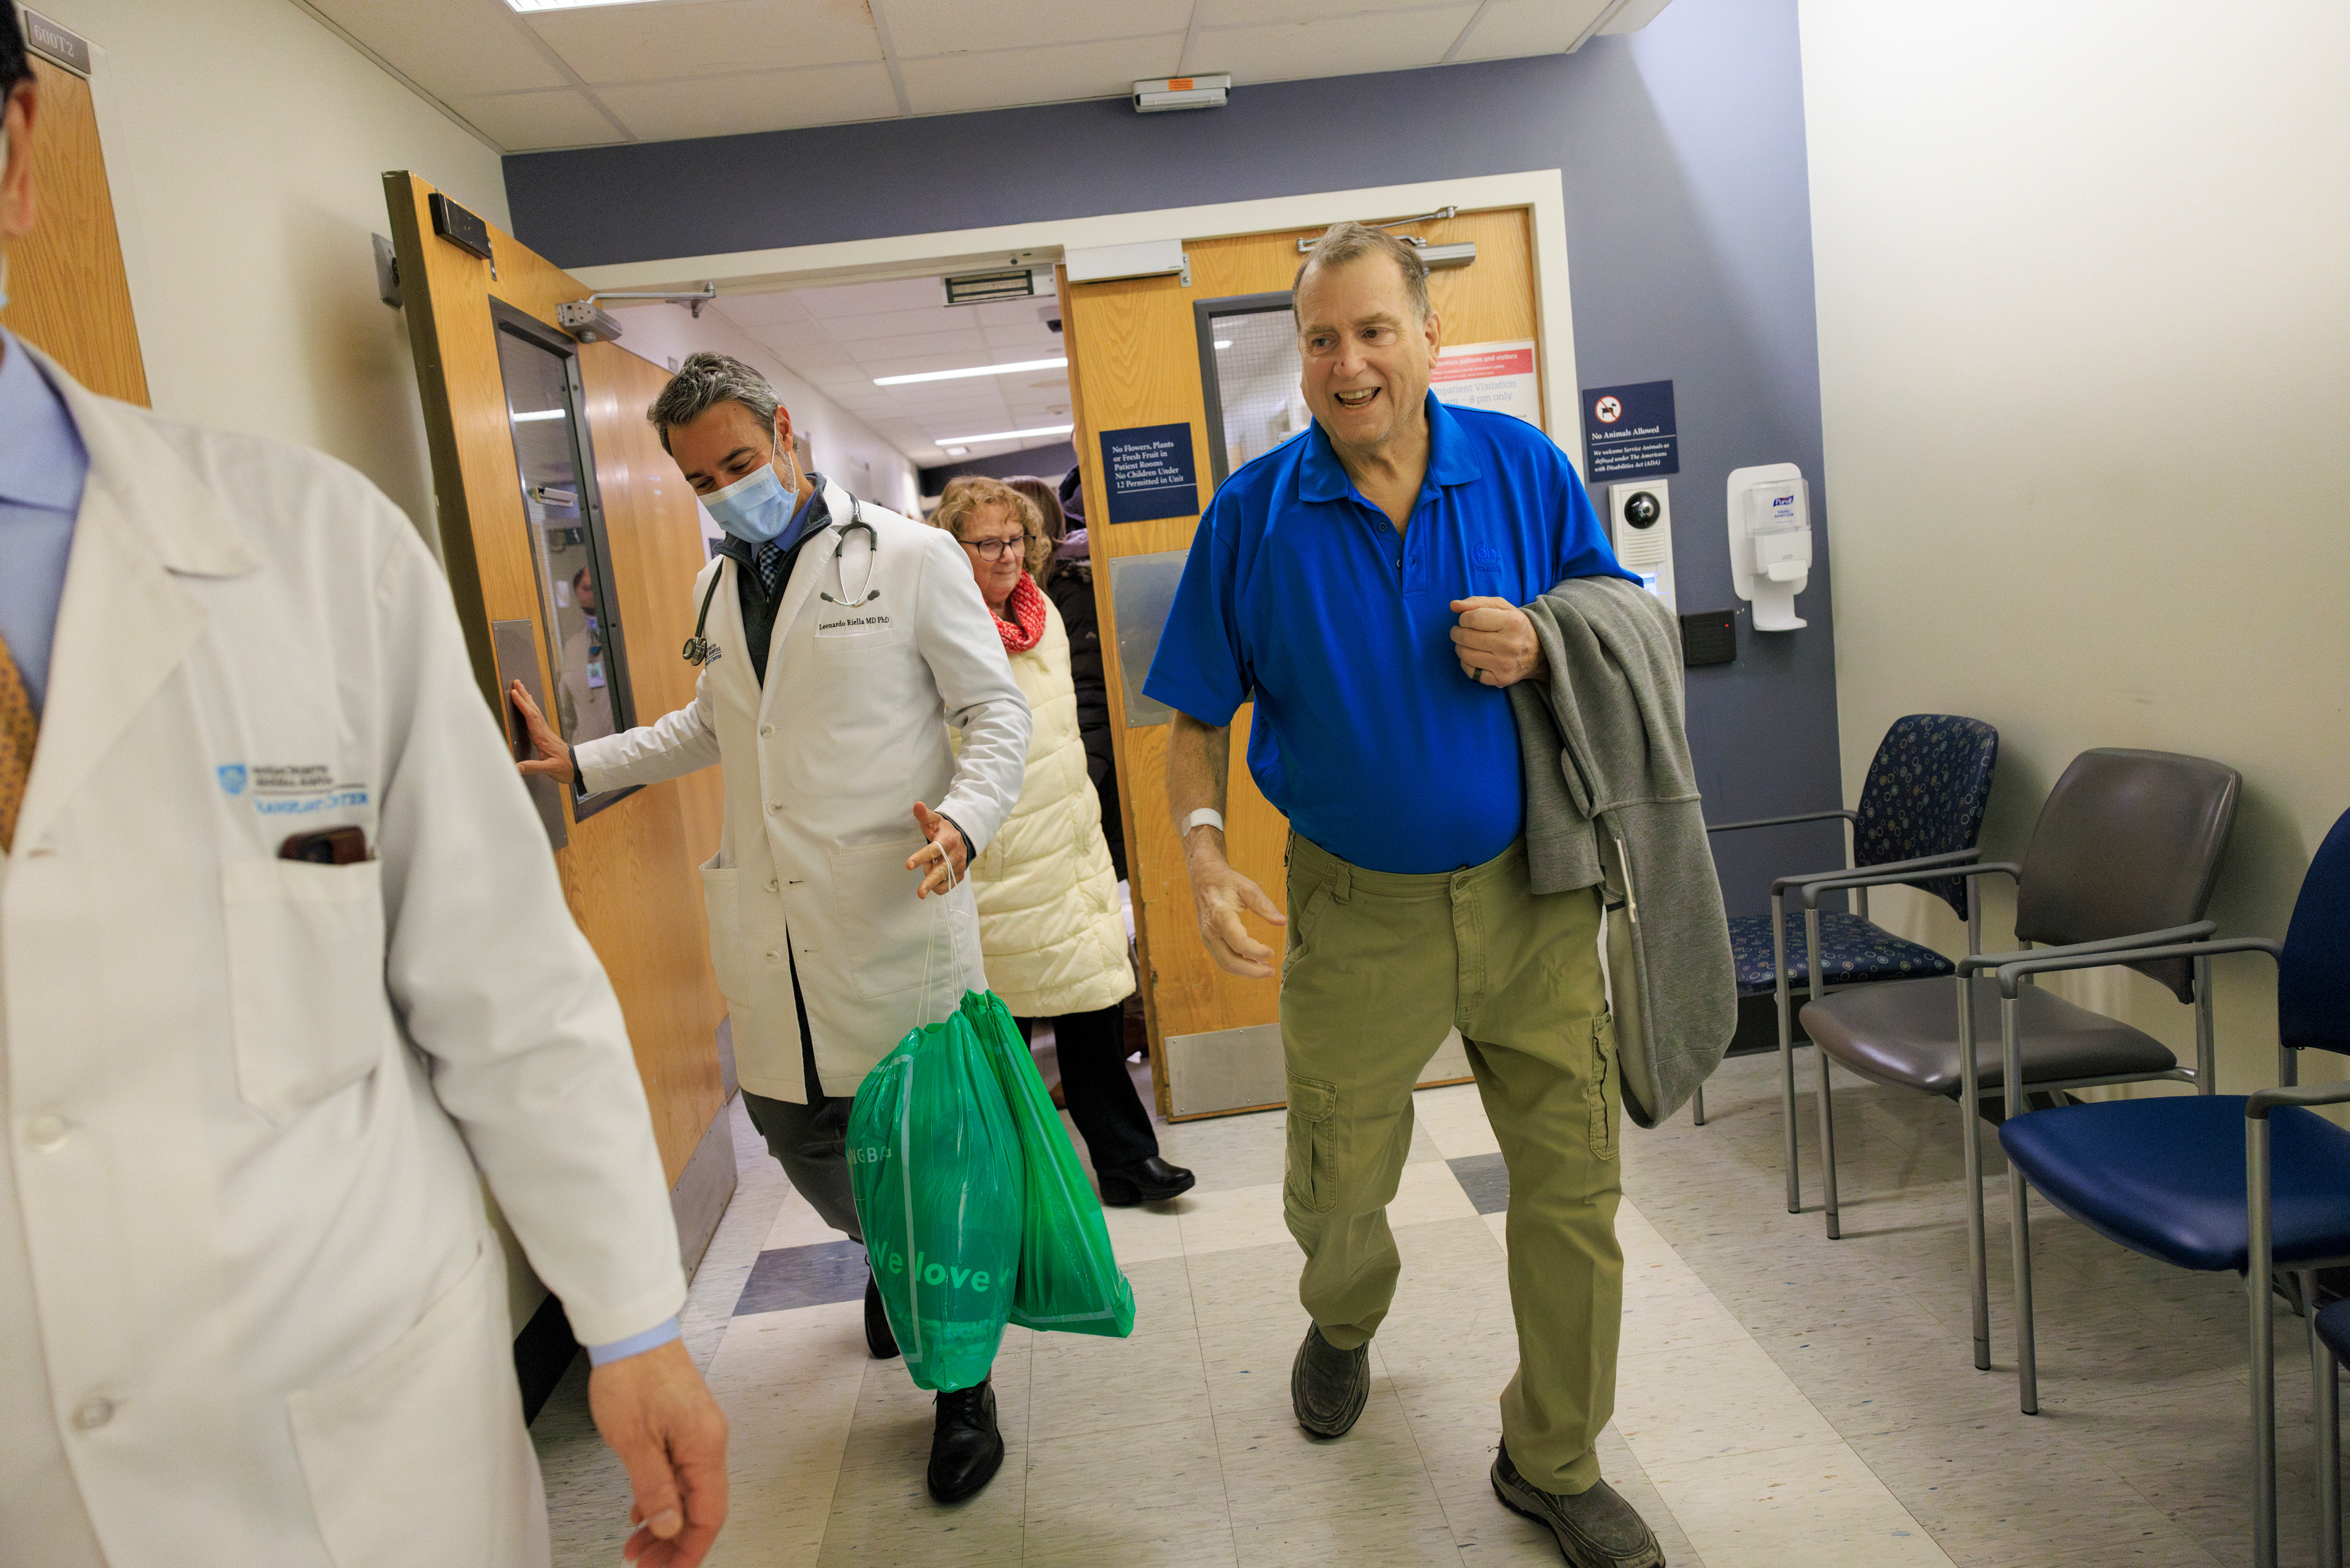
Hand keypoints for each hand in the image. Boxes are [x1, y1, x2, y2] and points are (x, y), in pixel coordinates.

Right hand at [508, 680, 574, 782]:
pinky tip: (530, 707)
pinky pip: (537, 718)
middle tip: (517, 682)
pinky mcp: (547, 736)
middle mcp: (544, 732)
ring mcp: (546, 733)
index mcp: (542, 738)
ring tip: (521, 689)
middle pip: (533, 710)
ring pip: (536, 712)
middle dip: (525, 696)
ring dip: (528, 700)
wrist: (579, 768)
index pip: (531, 717)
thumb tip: (515, 767)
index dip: (522, 705)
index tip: (514, 693)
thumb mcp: (549, 769)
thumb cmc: (565, 768)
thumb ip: (532, 767)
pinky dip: (532, 709)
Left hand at [586, 1338, 728, 1566]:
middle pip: (701, 1508)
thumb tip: (669, 1527)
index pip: (708, 1514)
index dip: (690, 1551)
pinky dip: (662, 1498)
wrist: (631, 1332)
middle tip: (644, 1566)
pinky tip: (641, 1511)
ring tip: (636, 1547)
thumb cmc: (632, 1376)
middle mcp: (709, 1442)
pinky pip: (680, 1473)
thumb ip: (655, 1487)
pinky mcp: (685, 1425)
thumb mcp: (634, 1441)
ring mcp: (698, 1433)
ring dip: (665, 1524)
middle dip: (674, 1543)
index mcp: (704, 1447)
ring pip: (689, 1493)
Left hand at [908, 802, 968, 897]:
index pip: (933, 850)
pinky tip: (934, 880)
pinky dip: (939, 886)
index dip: (920, 858)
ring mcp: (958, 866)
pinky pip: (948, 886)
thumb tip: (917, 805)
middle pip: (941, 870)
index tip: (908, 865)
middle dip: (929, 882)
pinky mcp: (960, 875)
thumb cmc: (943, 829)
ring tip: (928, 869)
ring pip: (943, 879)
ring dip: (931, 879)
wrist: (964, 836)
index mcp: (946, 841)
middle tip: (920, 893)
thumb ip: (924, 815)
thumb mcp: (934, 820)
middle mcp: (954, 855)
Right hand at [1182, 830, 1285, 978]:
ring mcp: (1207, 937)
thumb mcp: (1248, 888)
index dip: (1256, 951)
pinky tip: (1254, 963)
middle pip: (1229, 960)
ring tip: (1265, 969)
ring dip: (1246, 971)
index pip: (1238, 942)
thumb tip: (1282, 922)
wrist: (1204, 878)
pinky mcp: (1208, 941)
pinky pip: (1222, 959)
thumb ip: (1265, 906)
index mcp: (1220, 915)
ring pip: (1225, 964)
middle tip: (1271, 971)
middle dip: (1252, 970)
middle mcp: (1210, 930)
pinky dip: (1239, 965)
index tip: (1272, 952)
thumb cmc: (1228, 882)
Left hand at [1448, 598, 1545, 687]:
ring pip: (1465, 655)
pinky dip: (1466, 663)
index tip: (1466, 619)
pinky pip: (1470, 672)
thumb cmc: (1515, 626)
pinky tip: (1473, 657)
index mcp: (1512, 622)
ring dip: (1459, 647)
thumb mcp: (1502, 607)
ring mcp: (1505, 664)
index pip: (1473, 618)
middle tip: (1460, 631)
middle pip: (1467, 637)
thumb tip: (1453, 605)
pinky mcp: (1500, 679)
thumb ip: (1477, 602)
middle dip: (1457, 632)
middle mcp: (1510, 645)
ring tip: (1466, 643)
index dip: (1463, 618)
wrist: (1539, 653)